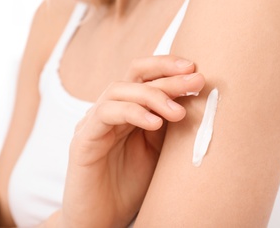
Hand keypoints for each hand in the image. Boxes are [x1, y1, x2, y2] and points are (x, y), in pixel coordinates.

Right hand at [61, 56, 204, 226]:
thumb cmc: (132, 184)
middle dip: (167, 76)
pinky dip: (132, 113)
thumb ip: (169, 124)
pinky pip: (105, 114)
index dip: (168, 67)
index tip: (195, 70)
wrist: (104, 217)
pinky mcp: (82, 140)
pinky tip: (154, 124)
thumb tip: (197, 100)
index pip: (146, 76)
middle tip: (196, 80)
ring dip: (152, 96)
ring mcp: (94, 123)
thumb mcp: (159, 149)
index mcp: (129, 110)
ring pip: (119, 90)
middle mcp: (110, 110)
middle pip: (135, 77)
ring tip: (178, 113)